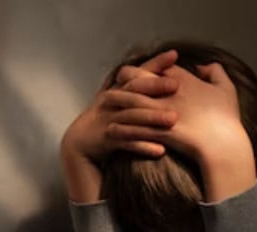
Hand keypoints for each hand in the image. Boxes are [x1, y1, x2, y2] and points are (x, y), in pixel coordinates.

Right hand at [61, 50, 180, 162]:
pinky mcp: (106, 140)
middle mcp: (112, 102)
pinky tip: (160, 150)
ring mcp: (108, 120)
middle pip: (133, 91)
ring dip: (152, 118)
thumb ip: (136, 88)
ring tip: (174, 119)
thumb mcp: (118, 99)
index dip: (154, 64)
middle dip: (154, 86)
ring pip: (132, 117)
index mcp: (118, 90)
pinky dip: (143, 146)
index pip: (137, 72)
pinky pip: (127, 142)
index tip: (174, 54)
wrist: (80, 143)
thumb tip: (159, 73)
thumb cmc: (106, 119)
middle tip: (176, 85)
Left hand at [105, 63, 251, 165]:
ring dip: (116, 99)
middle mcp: (167, 91)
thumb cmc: (227, 119)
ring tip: (105, 100)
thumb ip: (215, 72)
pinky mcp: (155, 131)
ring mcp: (159, 111)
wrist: (223, 146)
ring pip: (129, 99)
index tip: (139, 71)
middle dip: (126, 78)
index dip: (146, 67)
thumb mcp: (226, 89)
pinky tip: (111, 128)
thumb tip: (202, 67)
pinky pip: (132, 125)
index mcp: (181, 79)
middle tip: (117, 81)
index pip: (156, 66)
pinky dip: (120, 125)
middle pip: (137, 76)